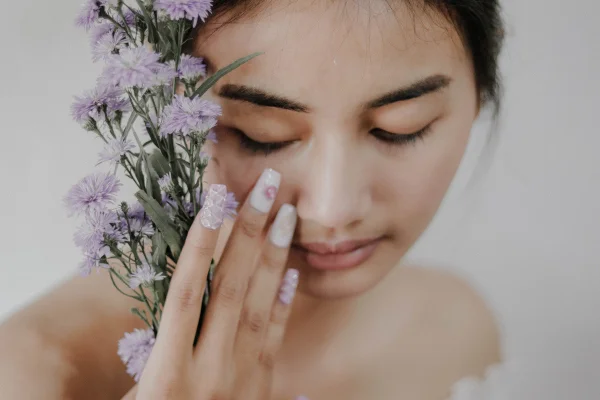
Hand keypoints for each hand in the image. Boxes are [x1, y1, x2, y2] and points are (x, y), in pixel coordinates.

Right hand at [123, 169, 305, 399]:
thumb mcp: (139, 396)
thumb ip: (161, 349)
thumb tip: (181, 296)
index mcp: (167, 374)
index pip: (187, 290)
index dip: (202, 240)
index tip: (215, 196)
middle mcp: (208, 372)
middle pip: (231, 287)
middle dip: (248, 232)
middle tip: (266, 184)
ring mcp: (241, 382)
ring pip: (258, 307)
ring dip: (272, 257)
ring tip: (285, 213)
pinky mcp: (262, 392)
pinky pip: (275, 340)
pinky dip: (284, 304)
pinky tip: (291, 272)